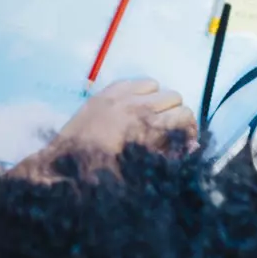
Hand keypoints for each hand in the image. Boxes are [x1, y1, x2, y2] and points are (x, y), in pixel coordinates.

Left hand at [10, 78, 195, 183]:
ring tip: (149, 118)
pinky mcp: (104, 92)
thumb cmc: (103, 176)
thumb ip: (169, 157)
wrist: (62, 166)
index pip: (184, 115)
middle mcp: (135, 105)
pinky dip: (139, 92)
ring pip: (156, 86)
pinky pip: (133, 81)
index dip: (190, 129)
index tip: (184, 141)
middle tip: (167, 131)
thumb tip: (194, 146)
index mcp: (146, 128)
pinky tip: (132, 108)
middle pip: (174, 97)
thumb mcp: (139, 171)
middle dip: (175, 114)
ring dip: (157, 101)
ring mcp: (118, 95)